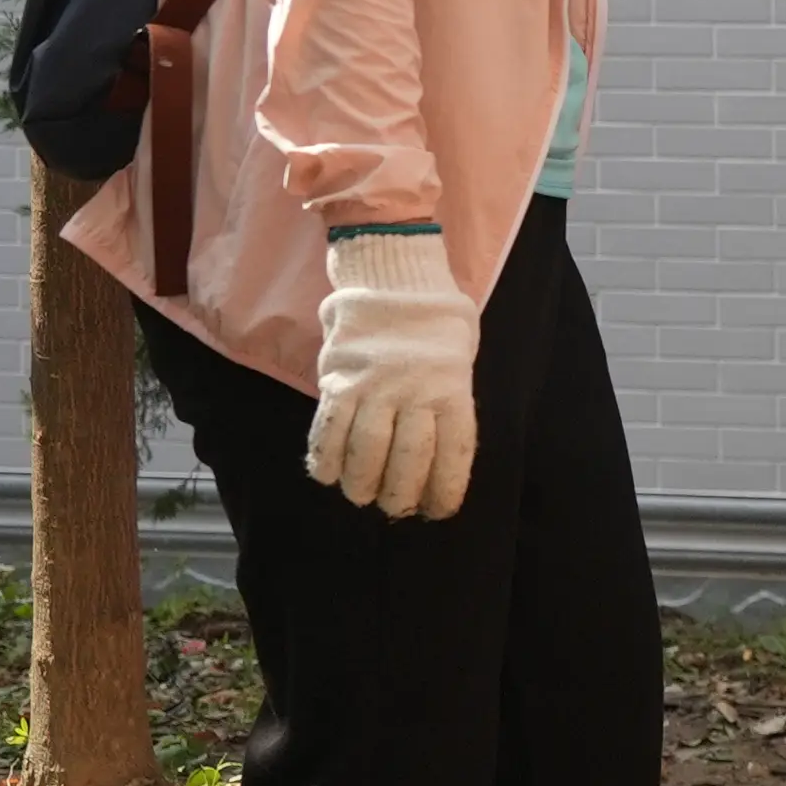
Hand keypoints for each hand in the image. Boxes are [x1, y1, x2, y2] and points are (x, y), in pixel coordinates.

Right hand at [305, 230, 479, 519]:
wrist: (393, 274)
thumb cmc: (435, 320)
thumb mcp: (460, 356)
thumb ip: (451, 399)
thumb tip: (441, 451)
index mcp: (453, 388)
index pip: (454, 452)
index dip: (446, 489)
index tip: (438, 511)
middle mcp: (415, 391)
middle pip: (407, 459)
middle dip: (400, 494)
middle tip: (394, 508)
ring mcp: (375, 385)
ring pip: (365, 450)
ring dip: (361, 482)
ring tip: (361, 495)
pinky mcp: (339, 377)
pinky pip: (329, 426)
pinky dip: (325, 456)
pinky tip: (327, 474)